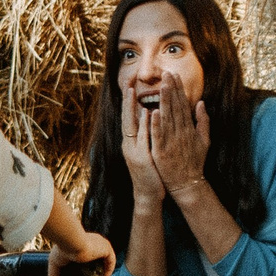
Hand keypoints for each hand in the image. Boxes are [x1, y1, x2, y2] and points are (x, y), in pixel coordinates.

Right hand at [53, 228, 115, 275]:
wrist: (70, 242)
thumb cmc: (61, 249)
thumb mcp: (55, 263)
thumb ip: (54, 275)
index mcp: (82, 243)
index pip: (87, 259)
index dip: (86, 272)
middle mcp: (93, 243)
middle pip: (96, 262)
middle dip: (94, 274)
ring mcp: (101, 245)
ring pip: (104, 262)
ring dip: (102, 274)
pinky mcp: (106, 248)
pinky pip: (111, 261)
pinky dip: (108, 271)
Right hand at [121, 83, 165, 205]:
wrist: (148, 195)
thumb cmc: (149, 173)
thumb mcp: (145, 151)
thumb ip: (144, 133)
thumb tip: (146, 113)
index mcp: (130, 142)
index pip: (127, 117)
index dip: (127, 100)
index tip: (128, 84)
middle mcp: (128, 144)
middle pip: (125, 117)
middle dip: (125, 99)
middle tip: (126, 80)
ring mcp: (133, 151)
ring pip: (130, 125)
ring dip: (130, 108)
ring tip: (131, 91)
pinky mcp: (141, 158)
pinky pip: (142, 138)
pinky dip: (143, 125)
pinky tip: (145, 113)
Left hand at [149, 75, 210, 200]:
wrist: (188, 183)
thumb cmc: (194, 162)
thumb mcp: (204, 140)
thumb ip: (203, 121)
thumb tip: (202, 103)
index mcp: (188, 128)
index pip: (183, 105)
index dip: (179, 90)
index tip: (175, 76)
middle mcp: (180, 132)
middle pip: (175, 108)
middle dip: (171, 89)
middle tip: (167, 73)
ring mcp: (171, 141)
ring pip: (167, 118)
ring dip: (164, 102)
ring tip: (162, 85)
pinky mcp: (162, 151)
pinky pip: (158, 136)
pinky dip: (156, 124)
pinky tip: (153, 112)